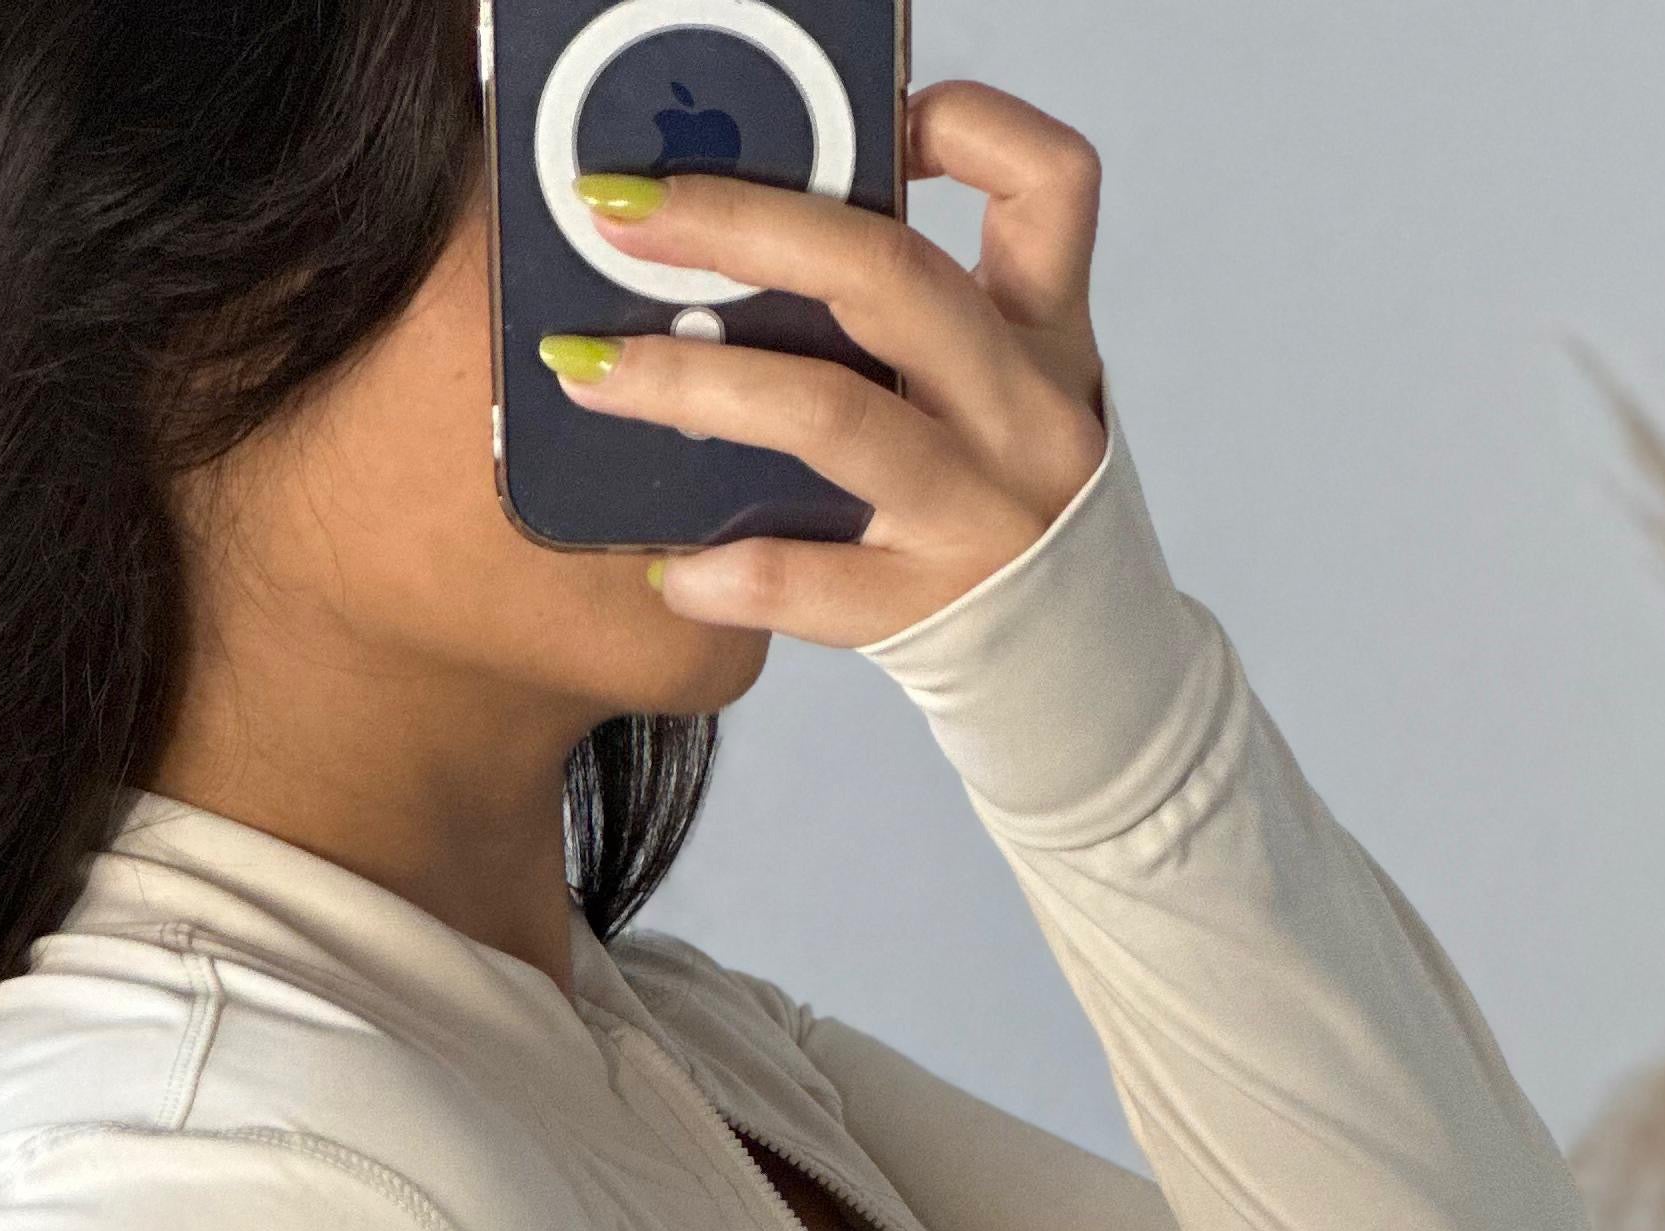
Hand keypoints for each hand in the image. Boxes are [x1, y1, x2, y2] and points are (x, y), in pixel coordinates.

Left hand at [540, 77, 1109, 645]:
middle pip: (889, 277)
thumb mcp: (1003, 389)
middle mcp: (1022, 415)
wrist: (1077, 678)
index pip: (1050, 185)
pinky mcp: (927, 607)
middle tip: (618, 211)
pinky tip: (667, 564)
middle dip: (739, 225)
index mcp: (1044, 336)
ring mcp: (978, 513)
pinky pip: (809, 583)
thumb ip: (920, 313)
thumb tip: (748, 231)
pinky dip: (726, 571)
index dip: (965, 127)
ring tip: (587, 371)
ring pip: (831, 415)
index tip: (874, 118)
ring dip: (694, 382)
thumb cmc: (1006, 505)